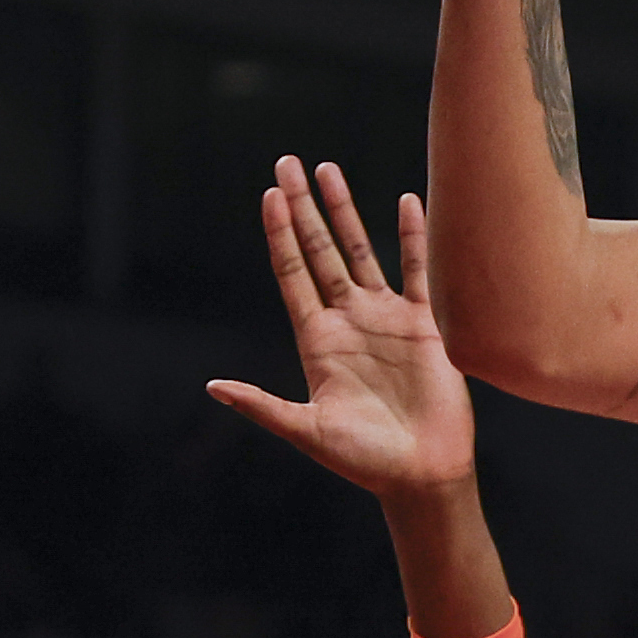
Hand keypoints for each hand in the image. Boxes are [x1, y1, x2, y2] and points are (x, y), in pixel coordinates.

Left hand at [208, 160, 478, 496]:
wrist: (422, 474)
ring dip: (345, 212)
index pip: (292, 274)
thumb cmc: (363, 461)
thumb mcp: (307, 431)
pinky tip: (409, 201)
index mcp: (316, 341)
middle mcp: (347, 322)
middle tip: (288, 163)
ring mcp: (385, 319)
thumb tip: (213, 387)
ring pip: (362, 251)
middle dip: (303, 208)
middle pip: (319, 251)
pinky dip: (414, 237)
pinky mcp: (424, 326)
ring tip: (328, 170)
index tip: (270, 195)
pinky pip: (418, 271)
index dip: (280, 235)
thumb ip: (263, 406)